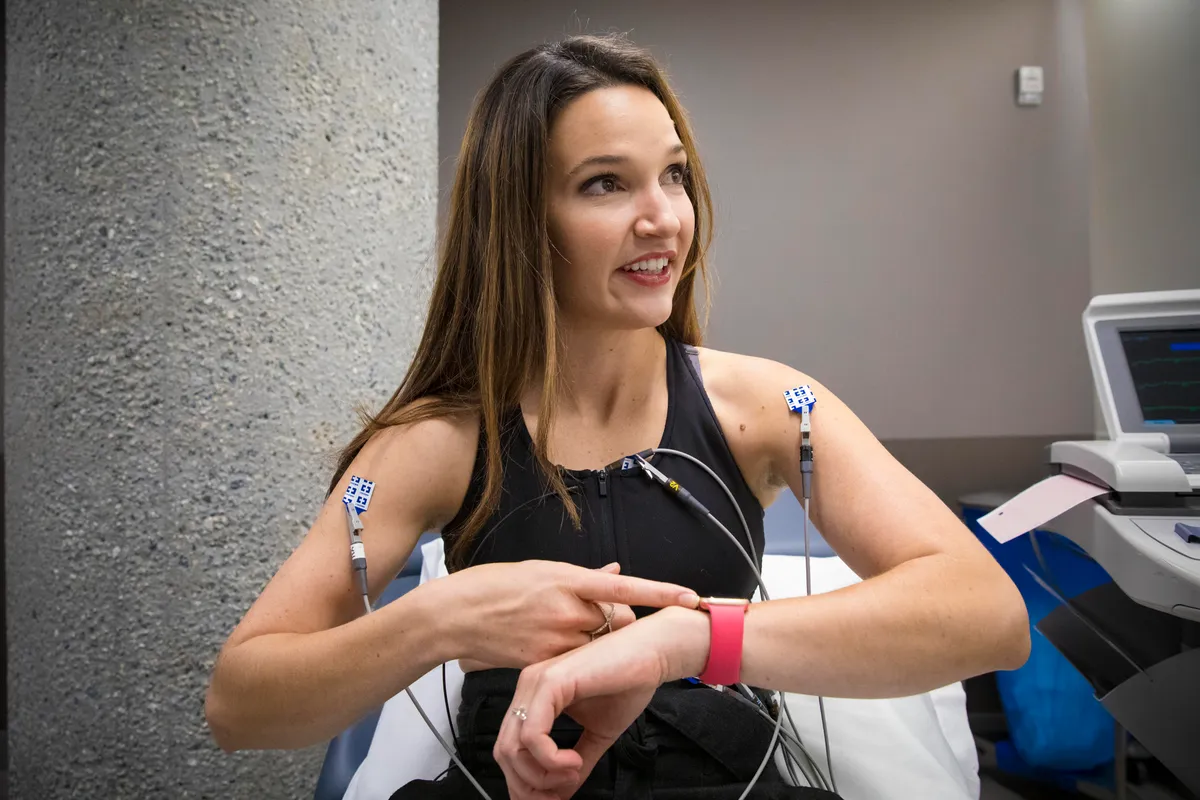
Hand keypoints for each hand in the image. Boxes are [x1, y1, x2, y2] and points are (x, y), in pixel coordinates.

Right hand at [443, 560, 699, 671]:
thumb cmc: (493, 586)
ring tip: (566, 629)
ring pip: (598, 642)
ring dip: (598, 640)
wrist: (454, 615)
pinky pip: (575, 660)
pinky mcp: (545, 660)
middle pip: (617, 619)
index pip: (626, 586)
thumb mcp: (541, 571)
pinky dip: (577, 655)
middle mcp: (567, 608)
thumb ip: (581, 577)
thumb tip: (615, 571)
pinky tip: (554, 645)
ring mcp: (557, 637)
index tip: (691, 597)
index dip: (662, 592)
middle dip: (620, 620)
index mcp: (567, 578)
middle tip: (603, 617)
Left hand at [492, 606, 709, 798]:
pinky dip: (550, 759)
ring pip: (512, 748)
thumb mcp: (597, 735)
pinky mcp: (550, 682)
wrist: (652, 652)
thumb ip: (575, 763)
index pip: (509, 748)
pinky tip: (573, 761)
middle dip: (529, 786)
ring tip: (573, 773)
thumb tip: (560, 795)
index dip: (525, 783)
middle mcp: (527, 688)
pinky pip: (532, 735)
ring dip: (541, 775)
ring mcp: (535, 683)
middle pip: (504, 752)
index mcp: (534, 697)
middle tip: (560, 794)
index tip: (554, 798)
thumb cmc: (628, 684)